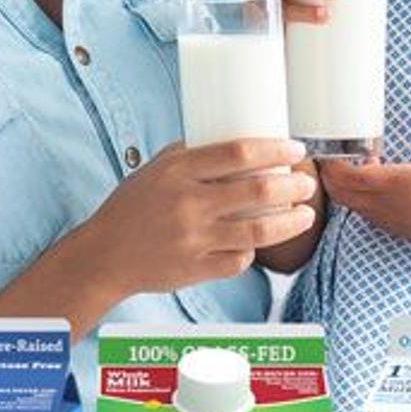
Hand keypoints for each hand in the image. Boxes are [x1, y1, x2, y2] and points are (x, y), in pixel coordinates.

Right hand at [75, 137, 315, 293]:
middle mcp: (188, 204)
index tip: (296, 149)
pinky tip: (260, 242)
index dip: (275, 149)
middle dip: (293, 186)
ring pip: (259, 230)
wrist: (103, 255)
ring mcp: (194, 240)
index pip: (238, 152)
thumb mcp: (155, 169)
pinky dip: (254, 250)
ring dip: (291, 222)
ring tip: (305, 215)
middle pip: (258, 190)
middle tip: (307, 184)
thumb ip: (192, 156)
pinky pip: (240, 260)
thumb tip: (239, 142)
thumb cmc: (131, 208)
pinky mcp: (196, 269)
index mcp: (178, 172)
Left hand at [320, 100, 410, 242]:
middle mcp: (382, 201)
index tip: (331, 151)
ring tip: (360, 168)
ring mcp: (385, 217)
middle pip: (338, 192)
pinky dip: (358, 200)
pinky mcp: (392, 226)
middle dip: (330, 176)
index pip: (346, 175)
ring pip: (349, 205)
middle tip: (335, 159)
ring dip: (345, 188)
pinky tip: (376, 186)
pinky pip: (363, 214)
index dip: (331, 164)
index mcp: (391, 181)